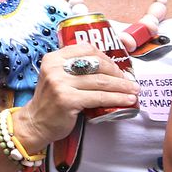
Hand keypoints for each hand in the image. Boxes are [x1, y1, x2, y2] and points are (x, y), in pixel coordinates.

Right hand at [15, 43, 139, 149]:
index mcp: (53, 58)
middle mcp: (55, 68)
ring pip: (100, 81)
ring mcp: (60, 84)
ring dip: (122, 86)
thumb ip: (74, 68)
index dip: (106, 56)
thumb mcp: (56, 77)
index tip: (117, 66)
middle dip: (117, 72)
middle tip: (128, 80)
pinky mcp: (67, 100)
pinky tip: (127, 101)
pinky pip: (99, 97)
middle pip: (95, 64)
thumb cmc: (51, 100)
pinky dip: (117, 99)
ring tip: (134, 90)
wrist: (37, 122)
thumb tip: (108, 66)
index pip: (85, 49)